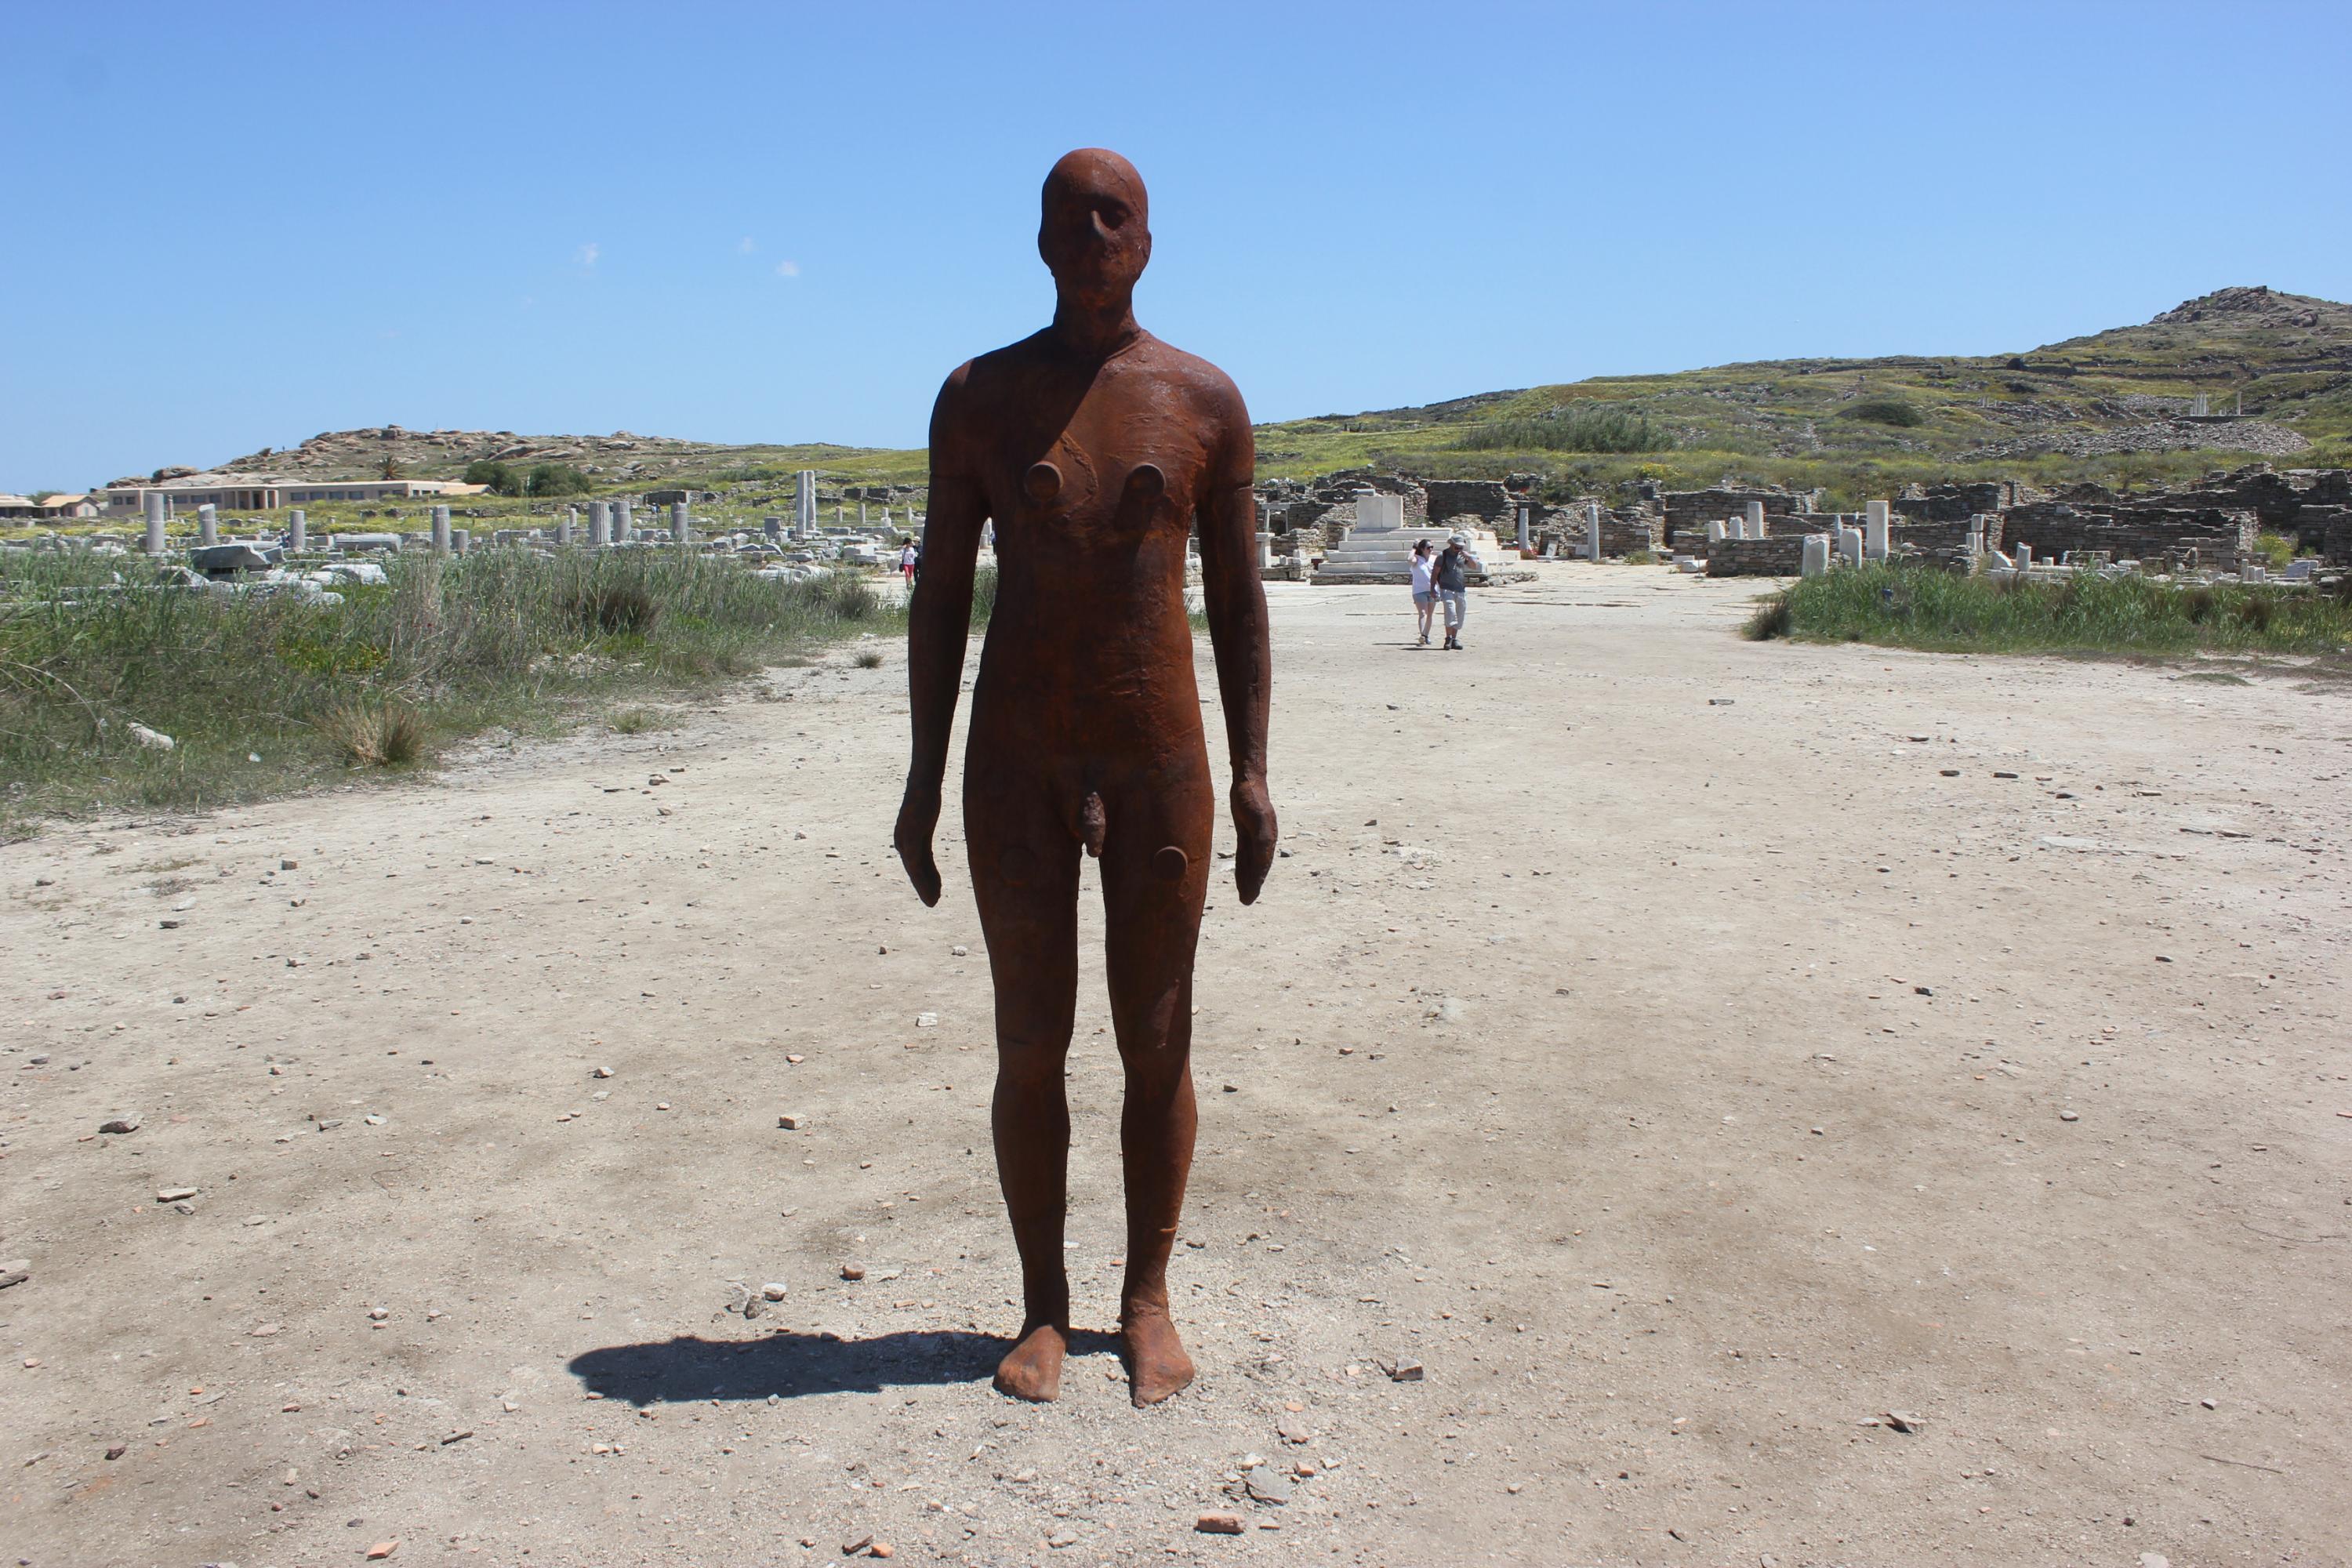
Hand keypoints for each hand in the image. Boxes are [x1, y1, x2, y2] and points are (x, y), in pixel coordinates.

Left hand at [894, 783, 942, 906]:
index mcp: (905, 838)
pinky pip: (917, 863)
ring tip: (934, 901)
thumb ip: (925, 828)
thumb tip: (927, 829)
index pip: (916, 863)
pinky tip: (933, 887)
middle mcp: (902, 841)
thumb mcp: (926, 817)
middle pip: (913, 870)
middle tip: (932, 902)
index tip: (935, 890)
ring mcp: (905, 840)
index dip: (926, 878)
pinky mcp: (911, 838)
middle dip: (923, 887)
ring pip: (914, 871)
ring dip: (924, 887)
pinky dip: (924, 878)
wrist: (923, 783)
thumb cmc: (925, 796)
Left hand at [1229, 776, 1277, 904]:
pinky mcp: (1246, 833)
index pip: (1261, 865)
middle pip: (1258, 867)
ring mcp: (1255, 837)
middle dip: (1252, 884)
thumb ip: (1261, 839)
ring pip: (1251, 863)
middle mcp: (1264, 841)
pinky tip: (1240, 876)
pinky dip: (1243, 867)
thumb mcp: (1257, 819)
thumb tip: (1263, 859)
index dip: (1256, 881)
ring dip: (1248, 878)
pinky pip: (1244, 854)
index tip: (1249, 896)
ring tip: (1244, 895)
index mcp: (1267, 839)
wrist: (1248, 781)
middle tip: (1246, 901)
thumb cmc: (1251, 798)